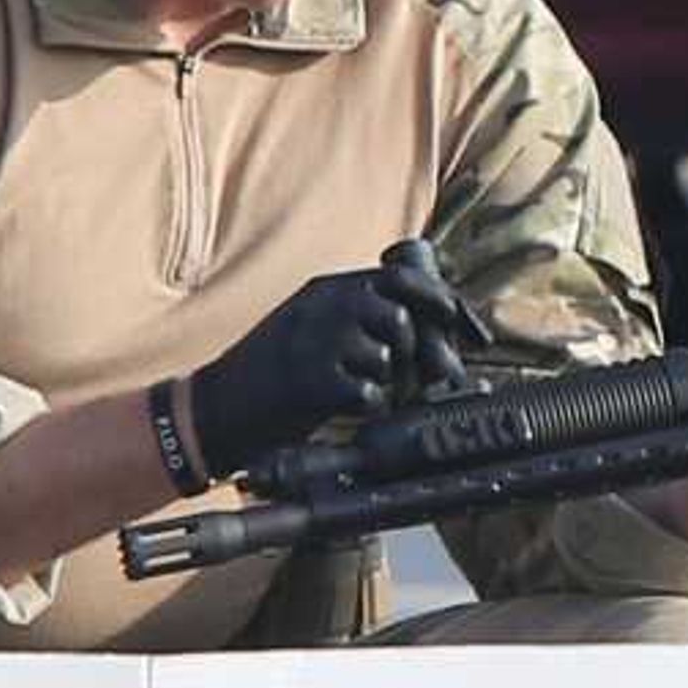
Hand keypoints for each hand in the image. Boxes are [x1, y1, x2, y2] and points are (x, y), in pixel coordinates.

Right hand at [187, 240, 487, 480]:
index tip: (475, 332)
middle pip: (404, 313)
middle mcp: (325, 304)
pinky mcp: (310, 381)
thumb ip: (362, 315)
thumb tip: (430, 328)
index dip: (447, 304)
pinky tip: (350, 409)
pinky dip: (369, 406)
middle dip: (427, 347)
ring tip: (370, 392)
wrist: (212, 409)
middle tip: (433, 375)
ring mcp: (316, 340)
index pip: (406, 278)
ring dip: (391, 381)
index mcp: (329, 287)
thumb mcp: (312, 323)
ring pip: (389, 354)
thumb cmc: (272, 373)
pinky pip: (367, 392)